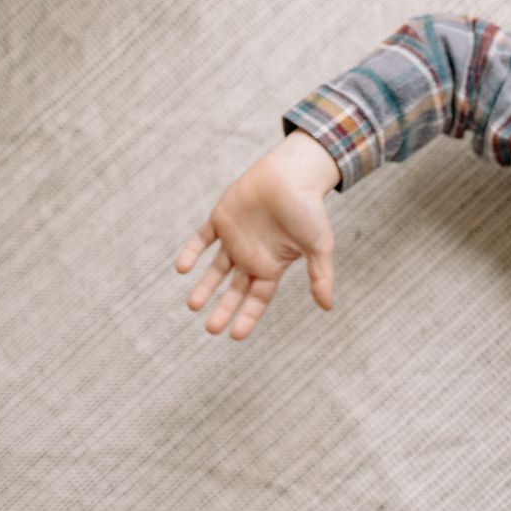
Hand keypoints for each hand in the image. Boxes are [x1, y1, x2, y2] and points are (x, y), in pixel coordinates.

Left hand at [174, 130, 342, 339]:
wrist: (293, 173)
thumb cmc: (309, 209)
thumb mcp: (319, 246)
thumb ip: (320, 276)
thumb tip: (328, 307)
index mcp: (273, 265)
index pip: (257, 298)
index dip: (247, 317)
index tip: (235, 336)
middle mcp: (252, 255)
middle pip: (234, 289)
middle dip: (223, 309)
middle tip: (211, 329)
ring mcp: (235, 238)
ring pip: (216, 269)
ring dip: (204, 286)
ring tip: (193, 306)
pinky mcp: (221, 218)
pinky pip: (202, 239)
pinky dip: (191, 252)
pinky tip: (182, 268)